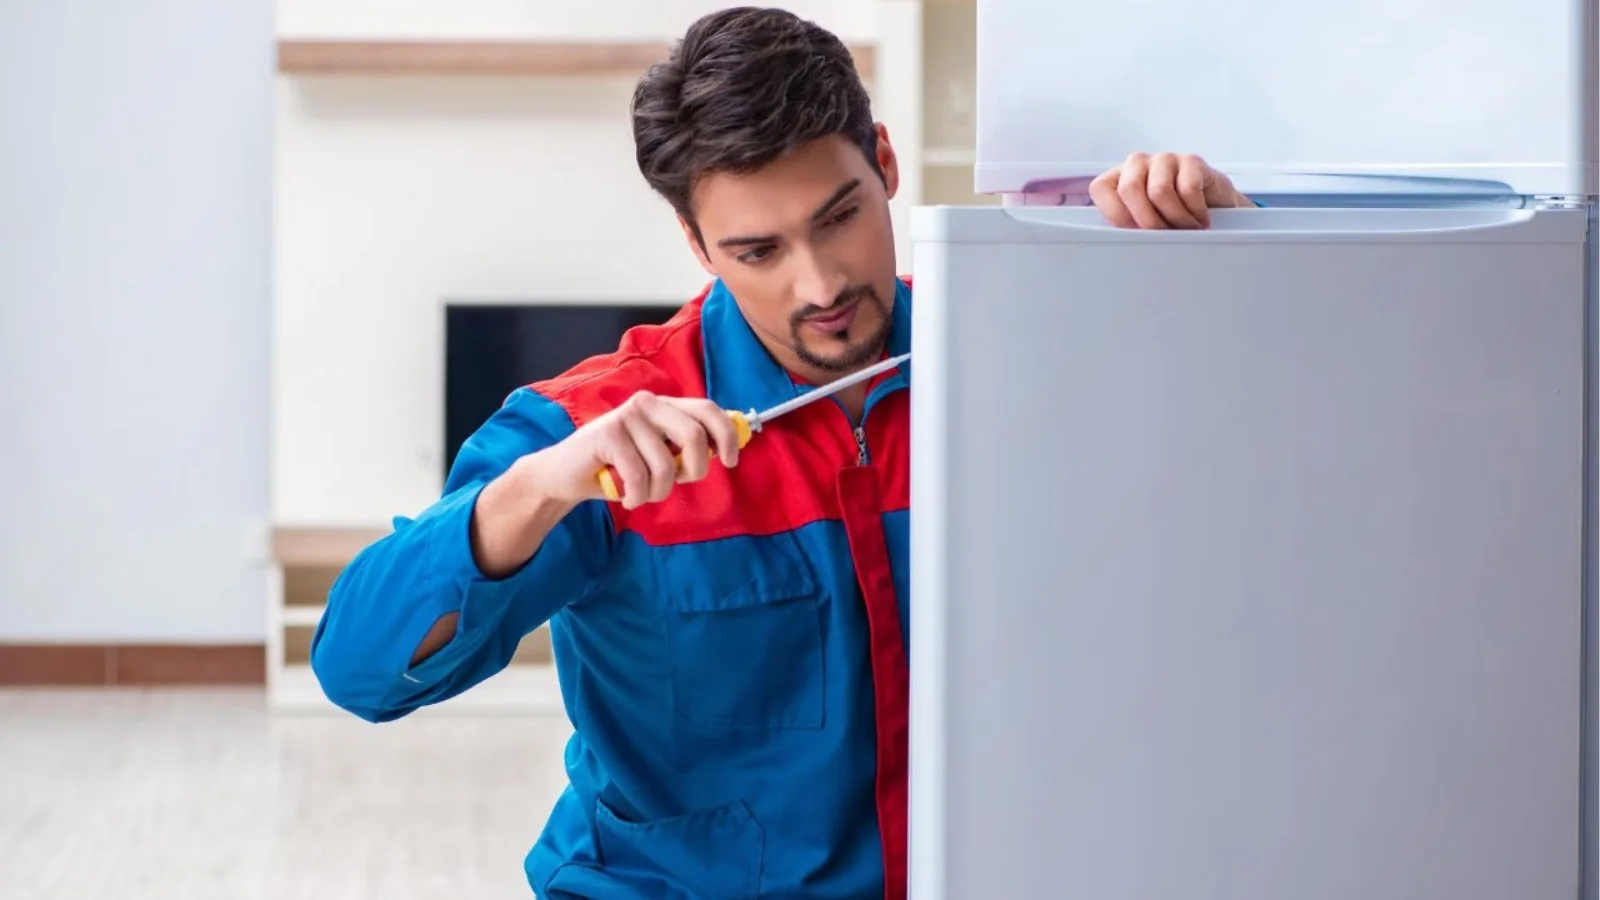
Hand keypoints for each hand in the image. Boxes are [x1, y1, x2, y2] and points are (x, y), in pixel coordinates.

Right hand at [530, 391, 742, 509]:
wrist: (564, 475)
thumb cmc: (617, 468)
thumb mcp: (656, 455)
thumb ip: (683, 448)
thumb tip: (723, 450)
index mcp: (664, 405)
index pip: (708, 410)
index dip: (726, 436)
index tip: (730, 462)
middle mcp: (647, 403)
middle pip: (694, 437)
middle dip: (693, 471)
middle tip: (677, 484)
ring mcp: (626, 416)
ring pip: (665, 466)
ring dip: (658, 492)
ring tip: (641, 493)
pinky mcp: (607, 434)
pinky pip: (639, 476)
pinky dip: (636, 496)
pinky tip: (626, 496)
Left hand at [1089, 152, 1250, 229]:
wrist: (1213, 209)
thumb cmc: (1170, 220)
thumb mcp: (1142, 226)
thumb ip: (1126, 229)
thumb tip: (1120, 244)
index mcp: (1117, 178)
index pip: (1100, 188)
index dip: (1118, 216)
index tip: (1137, 234)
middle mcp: (1137, 163)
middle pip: (1129, 189)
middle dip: (1147, 221)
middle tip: (1164, 236)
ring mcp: (1164, 159)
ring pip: (1160, 191)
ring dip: (1175, 219)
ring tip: (1186, 230)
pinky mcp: (1191, 161)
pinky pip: (1188, 189)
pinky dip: (1195, 212)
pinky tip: (1200, 220)